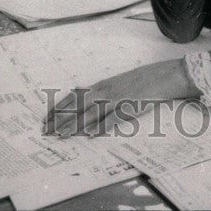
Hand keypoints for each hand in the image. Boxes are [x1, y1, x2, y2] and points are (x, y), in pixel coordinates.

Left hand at [44, 58, 196, 136]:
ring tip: (61, 135)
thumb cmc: (141, 80)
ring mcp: (117, 99)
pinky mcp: (130, 108)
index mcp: (102, 85)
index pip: (74, 97)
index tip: (46, 119)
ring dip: (75, 125)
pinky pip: (113, 119)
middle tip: (46, 131)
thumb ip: (101, 92)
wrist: (164, 76)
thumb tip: (83, 99)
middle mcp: (106, 91)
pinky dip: (101, 127)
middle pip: (78, 106)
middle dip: (60, 119)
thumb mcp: (118, 83)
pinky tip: (91, 135)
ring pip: (91, 114)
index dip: (59, 108)